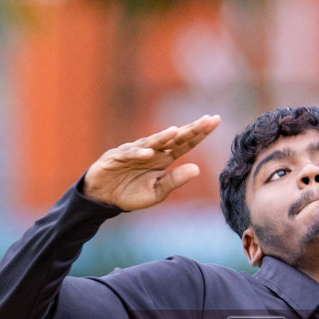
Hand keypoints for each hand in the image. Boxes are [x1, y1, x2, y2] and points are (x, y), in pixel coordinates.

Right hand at [82, 115, 220, 211]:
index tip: (215, 121)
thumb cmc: (130, 193)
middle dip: (190, 128)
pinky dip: (139, 153)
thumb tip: (197, 169)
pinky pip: (129, 154)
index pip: (185, 144)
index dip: (199, 133)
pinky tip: (149, 153)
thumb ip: (174, 180)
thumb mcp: (156, 192)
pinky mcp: (116, 157)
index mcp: (163, 158)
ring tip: (177, 132)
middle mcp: (151, 151)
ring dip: (163, 137)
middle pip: (173, 138)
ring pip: (151, 142)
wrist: (103, 198)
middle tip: (207, 120)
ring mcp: (133, 152)